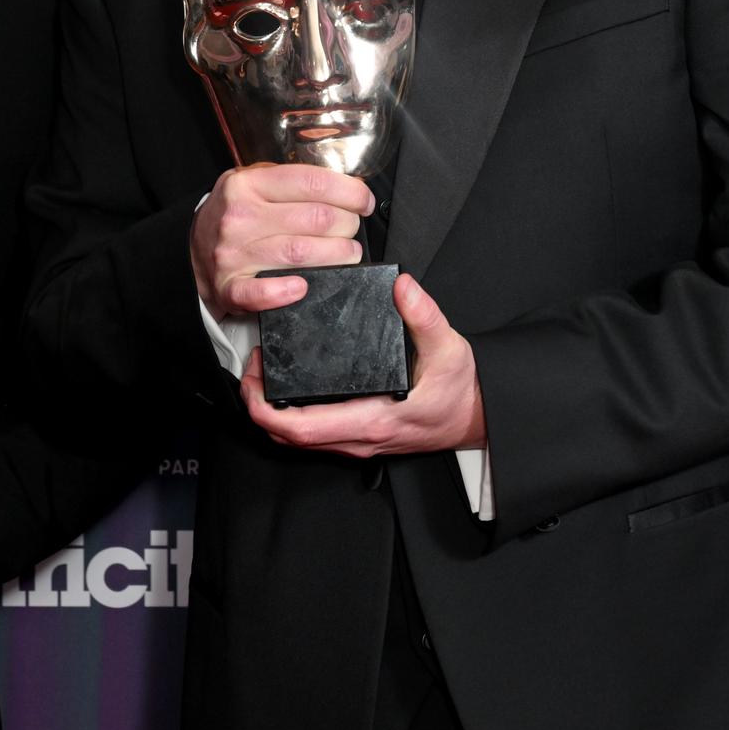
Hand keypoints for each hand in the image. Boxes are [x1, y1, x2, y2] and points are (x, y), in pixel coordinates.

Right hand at [191, 163, 375, 320]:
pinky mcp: (230, 286)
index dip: (349, 192)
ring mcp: (234, 253)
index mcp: (248, 184)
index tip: (363, 201)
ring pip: (302, 253)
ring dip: (337, 255)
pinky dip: (287, 292)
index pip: (312, 182)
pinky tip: (304, 286)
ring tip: (347, 254)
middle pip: (316, 219)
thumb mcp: (251, 182)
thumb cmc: (232, 215)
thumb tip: (343, 186)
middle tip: (352, 229)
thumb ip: (288, 181)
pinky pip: (262, 292)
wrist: (189, 250)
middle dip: (348, 225)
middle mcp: (241, 216)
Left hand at [241, 274, 485, 455]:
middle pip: (290, 437)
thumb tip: (402, 287)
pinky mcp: (358, 437)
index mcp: (373, 419)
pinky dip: (293, 416)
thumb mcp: (449, 347)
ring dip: (274, 413)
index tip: (255, 378)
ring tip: (266, 374)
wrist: (476, 418)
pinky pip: (315, 435)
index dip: (266, 408)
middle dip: (260, 407)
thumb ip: (424, 316)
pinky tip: (291, 387)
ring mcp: (357, 442)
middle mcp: (358, 438)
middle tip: (252, 370)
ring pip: (300, 440)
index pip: (303, 429)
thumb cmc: (461, 390)